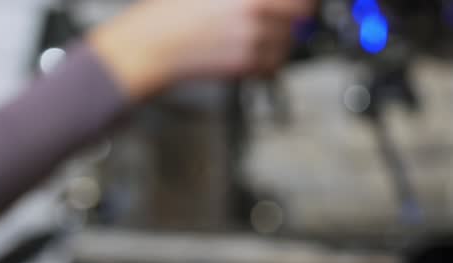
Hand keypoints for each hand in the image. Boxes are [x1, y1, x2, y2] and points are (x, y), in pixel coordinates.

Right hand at [88, 0, 315, 99]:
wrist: (149, 47)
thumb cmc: (166, 16)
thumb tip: (262, 5)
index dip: (303, 2)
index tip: (300, 5)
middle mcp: (254, 10)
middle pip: (302, 15)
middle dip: (296, 18)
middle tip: (288, 20)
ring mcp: (251, 38)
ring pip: (289, 42)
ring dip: (282, 40)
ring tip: (262, 39)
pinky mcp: (244, 64)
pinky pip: (273, 65)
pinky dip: (269, 62)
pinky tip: (253, 55)